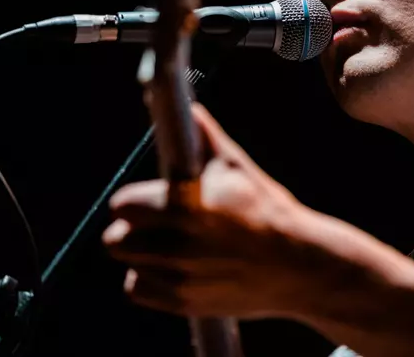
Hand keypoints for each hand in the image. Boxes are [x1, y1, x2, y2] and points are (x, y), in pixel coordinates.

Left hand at [103, 102, 318, 318]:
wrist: (300, 265)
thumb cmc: (269, 211)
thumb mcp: (240, 169)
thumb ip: (205, 139)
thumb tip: (187, 110)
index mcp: (188, 205)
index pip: (122, 204)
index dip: (132, 200)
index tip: (146, 199)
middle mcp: (179, 244)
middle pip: (114, 240)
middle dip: (130, 228)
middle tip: (152, 223)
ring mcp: (180, 277)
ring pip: (128, 263)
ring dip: (142, 254)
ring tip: (170, 245)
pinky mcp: (183, 302)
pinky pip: (138, 289)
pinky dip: (150, 279)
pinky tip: (174, 267)